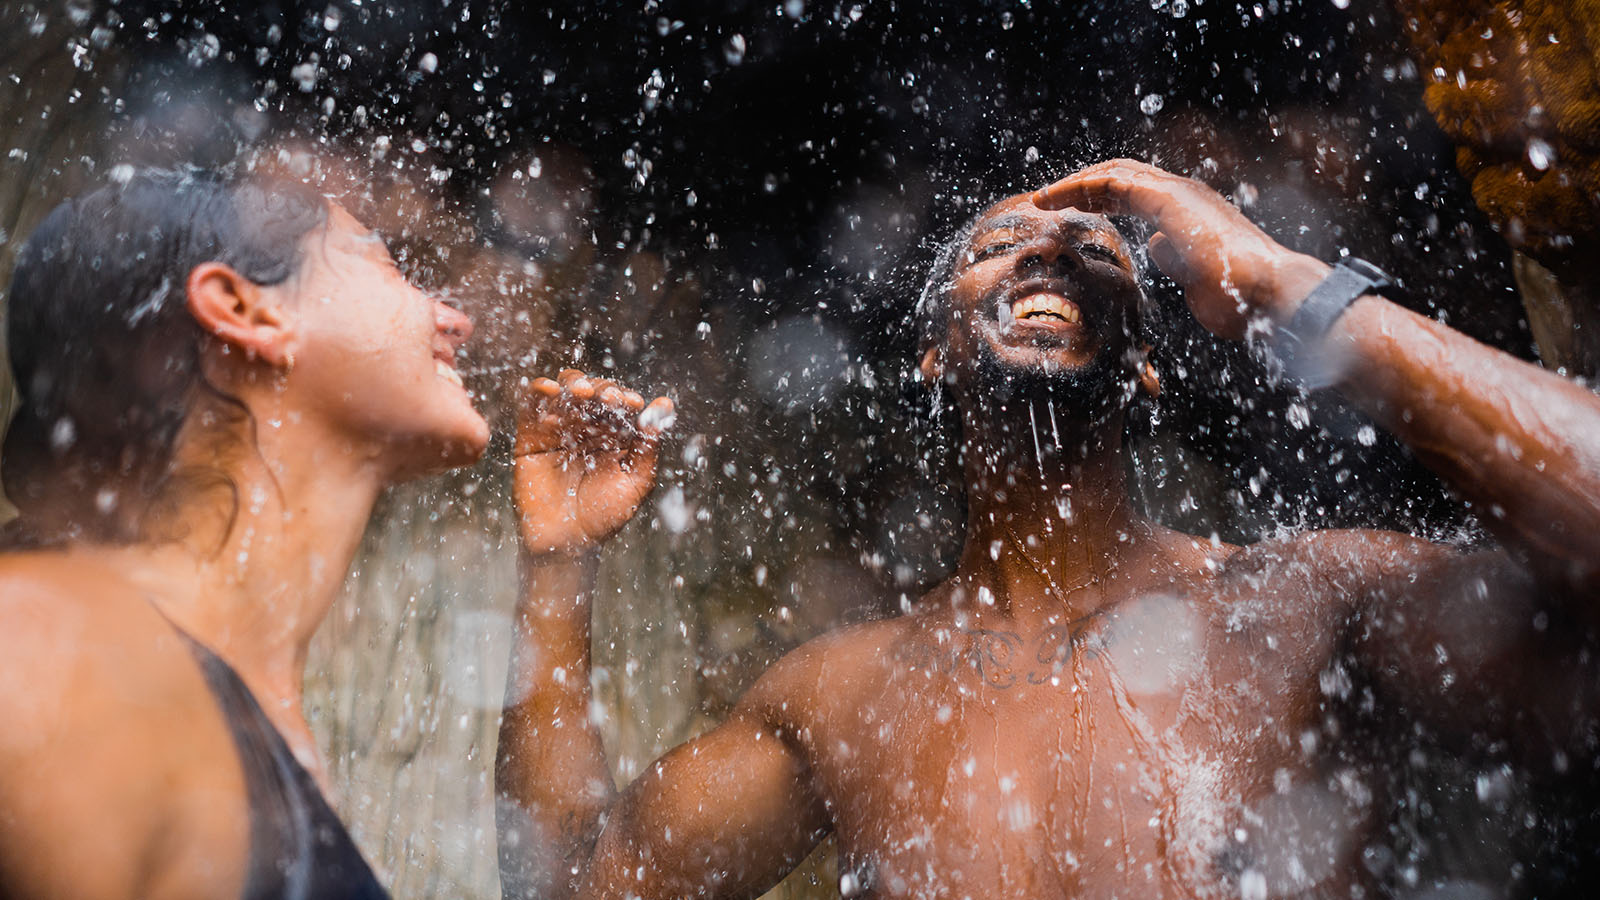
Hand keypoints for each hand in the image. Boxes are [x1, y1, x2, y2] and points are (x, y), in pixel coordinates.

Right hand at [513, 369, 674, 557]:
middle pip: (592, 392)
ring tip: (580, 392)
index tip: (632, 403)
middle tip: (606, 398)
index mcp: (614, 435)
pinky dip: (539, 393)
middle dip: (600, 389)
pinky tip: (549, 391)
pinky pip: (531, 407)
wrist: (566, 543)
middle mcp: (586, 427)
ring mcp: (558, 430)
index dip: (625, 398)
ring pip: (563, 392)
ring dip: (572, 384)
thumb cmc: (604, 516)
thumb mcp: (635, 481)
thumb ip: (648, 445)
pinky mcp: (530, 436)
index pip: (619, 404)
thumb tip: (664, 404)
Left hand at [1033, 159, 1329, 339]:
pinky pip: (1113, 183)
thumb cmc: (1237, 295)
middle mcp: (1182, 193)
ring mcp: (1177, 192)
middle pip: (1120, 176)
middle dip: (1082, 186)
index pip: (1133, 193)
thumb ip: (1175, 258)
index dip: (1098, 199)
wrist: (1267, 293)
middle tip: (1046, 200)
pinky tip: (1054, 200)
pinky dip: (1080, 187)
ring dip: (1074, 184)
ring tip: (1041, 199)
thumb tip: (1156, 246)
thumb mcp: (1194, 276)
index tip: (1067, 213)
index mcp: (1188, 209)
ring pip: (1113, 173)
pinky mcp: (1169, 199)